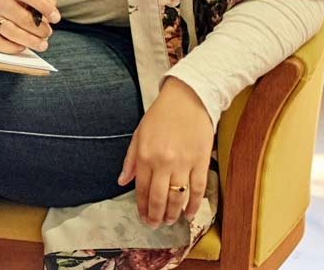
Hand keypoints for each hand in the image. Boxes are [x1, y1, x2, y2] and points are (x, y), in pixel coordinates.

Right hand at [0, 0, 59, 53]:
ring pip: (10, 31)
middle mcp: (2, 3)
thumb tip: (52, 13)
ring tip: (41, 44)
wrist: (8, 10)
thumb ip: (48, 1)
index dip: (43, 6)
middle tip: (48, 33)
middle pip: (20, 17)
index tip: (56, 18)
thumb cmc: (28, 6)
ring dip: (29, 40)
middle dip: (38, 28)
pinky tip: (22, 47)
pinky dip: (11, 48)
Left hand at [117, 77, 213, 226]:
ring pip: (177, 197)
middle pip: (158, 197)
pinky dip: (194, 204)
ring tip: (169, 221)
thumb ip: (130, 160)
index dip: (141, 206)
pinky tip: (190, 213)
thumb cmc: (161, 115)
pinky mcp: (201, 161)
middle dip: (155, 215)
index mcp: (145, 155)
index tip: (142, 217)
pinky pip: (198, 189)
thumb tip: (122, 182)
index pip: (141, 189)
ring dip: (173, 213)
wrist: (188, 98)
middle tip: (154, 225)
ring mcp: (184, 163)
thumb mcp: (138, 134)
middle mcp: (163, 162)